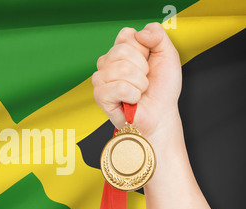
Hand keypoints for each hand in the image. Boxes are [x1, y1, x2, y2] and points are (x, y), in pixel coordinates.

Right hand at [92, 23, 181, 143]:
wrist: (161, 114)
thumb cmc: (162, 88)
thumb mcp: (168, 54)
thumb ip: (157, 35)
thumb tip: (139, 33)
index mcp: (120, 50)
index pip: (126, 35)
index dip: (143, 48)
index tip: (148, 62)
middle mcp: (107, 63)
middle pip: (122, 51)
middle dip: (142, 68)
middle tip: (144, 80)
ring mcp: (100, 79)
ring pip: (121, 69)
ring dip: (140, 83)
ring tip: (139, 91)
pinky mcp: (100, 96)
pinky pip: (119, 87)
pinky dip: (133, 95)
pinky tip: (132, 100)